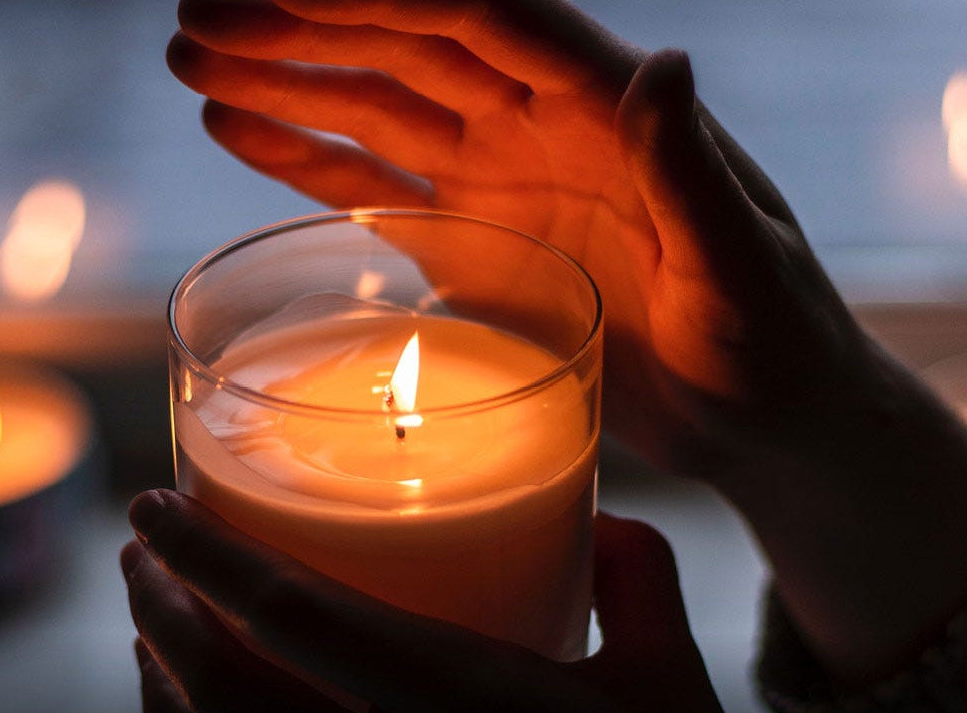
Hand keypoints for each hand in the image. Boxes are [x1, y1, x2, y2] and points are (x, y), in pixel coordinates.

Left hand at [123, 489, 779, 712]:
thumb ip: (637, 581)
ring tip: (146, 637)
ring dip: (158, 696)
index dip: (205, 552)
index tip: (152, 504)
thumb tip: (600, 516)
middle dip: (157, 611)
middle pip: (225, 689)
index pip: (295, 615)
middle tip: (136, 558)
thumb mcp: (677, 692)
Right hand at [168, 0, 966, 687]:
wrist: (762, 418)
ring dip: (282, 80)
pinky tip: (235, 128)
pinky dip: (303, 157)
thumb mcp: (740, 264)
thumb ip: (692, 170)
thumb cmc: (776, 342)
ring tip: (191, 58)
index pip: (481, 18)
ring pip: (372, 108)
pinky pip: (373, 188)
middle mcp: (541, 124)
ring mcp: (499, 181)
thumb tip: (663, 64)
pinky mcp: (473, 243)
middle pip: (403, 48)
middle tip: (196, 17)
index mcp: (606, 106)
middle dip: (299, 26)